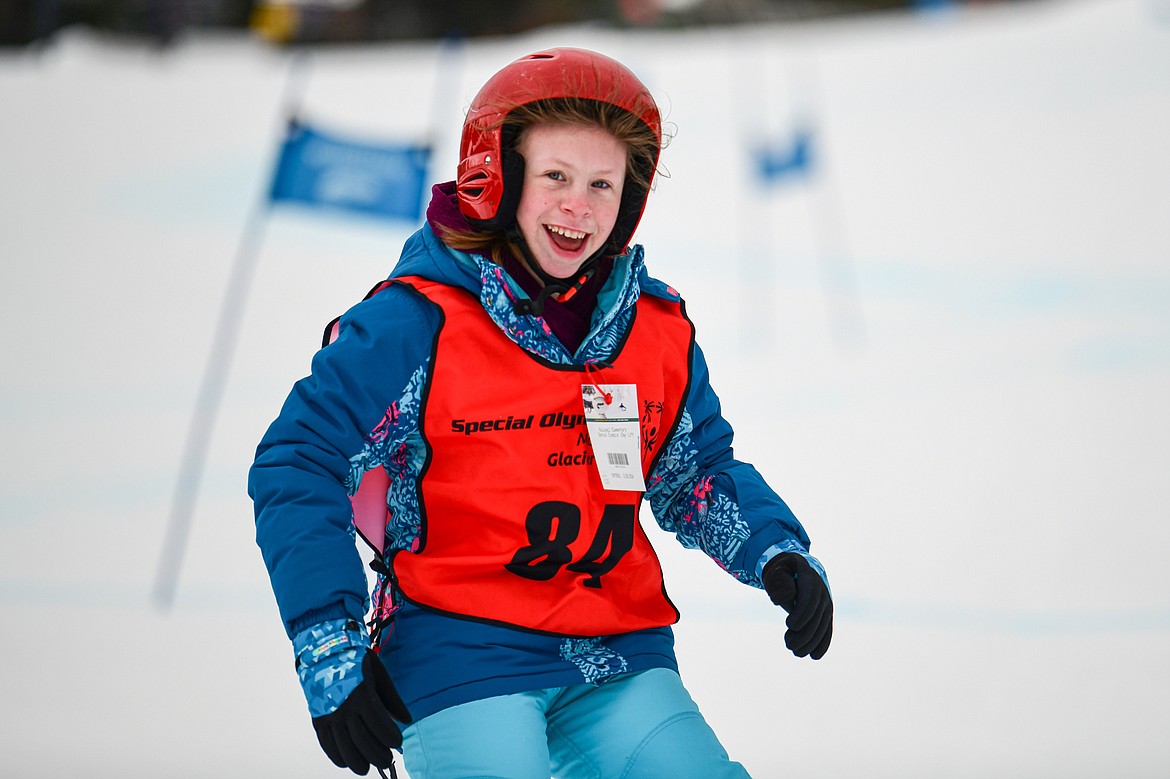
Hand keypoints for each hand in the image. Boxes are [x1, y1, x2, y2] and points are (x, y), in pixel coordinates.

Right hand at [294, 619, 411, 774]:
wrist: (324, 650)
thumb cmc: (355, 660)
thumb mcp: (379, 674)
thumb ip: (393, 699)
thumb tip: (407, 720)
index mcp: (363, 695)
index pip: (380, 726)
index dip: (391, 739)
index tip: (398, 743)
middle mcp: (345, 708)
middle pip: (363, 741)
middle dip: (378, 754)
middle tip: (387, 759)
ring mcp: (330, 715)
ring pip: (345, 747)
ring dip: (358, 761)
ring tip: (368, 766)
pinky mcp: (318, 719)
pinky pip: (327, 744)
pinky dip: (337, 756)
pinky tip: (346, 762)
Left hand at [761, 553, 832, 659]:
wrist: (796, 569)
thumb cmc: (782, 571)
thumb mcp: (776, 571)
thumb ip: (779, 583)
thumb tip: (786, 599)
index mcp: (810, 578)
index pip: (810, 598)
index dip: (802, 613)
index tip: (789, 625)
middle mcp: (822, 591)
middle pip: (817, 616)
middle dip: (804, 634)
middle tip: (788, 644)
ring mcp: (826, 603)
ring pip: (823, 626)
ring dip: (810, 642)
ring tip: (795, 651)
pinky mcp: (825, 613)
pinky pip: (827, 629)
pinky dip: (822, 643)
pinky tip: (814, 656)